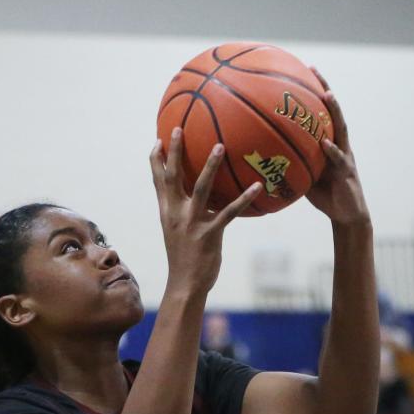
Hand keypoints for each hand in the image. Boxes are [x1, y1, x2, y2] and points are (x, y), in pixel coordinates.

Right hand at [150, 129, 261, 296]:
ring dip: (210, 166)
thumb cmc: (184, 260)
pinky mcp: (210, 234)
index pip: (157, 181)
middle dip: (174, 151)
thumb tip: (195, 200)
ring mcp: (192, 223)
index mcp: (166, 213)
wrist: (186, 285)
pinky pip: (229, 212)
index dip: (156, 160)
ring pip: (201, 188)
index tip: (157, 140)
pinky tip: (257, 185)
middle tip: (178, 128)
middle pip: (173, 176)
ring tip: (220, 146)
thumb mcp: (176, 233)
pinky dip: (244, 198)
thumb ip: (182, 214)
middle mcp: (176, 214)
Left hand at [305, 71, 369, 226]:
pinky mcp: (347, 172)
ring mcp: (345, 156)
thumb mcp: (304, 176)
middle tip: (314, 69)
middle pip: (333, 112)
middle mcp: (339, 144)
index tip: (302, 71)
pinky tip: (325, 143)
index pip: (321, 113)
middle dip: (324, 89)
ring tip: (326, 95)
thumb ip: (291, 164)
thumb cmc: (325, 196)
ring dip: (334, 111)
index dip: (313, 92)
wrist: (346, 215)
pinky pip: (339, 159)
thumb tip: (263, 158)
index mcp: (330, 143)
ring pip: (341, 129)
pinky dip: (332, 151)